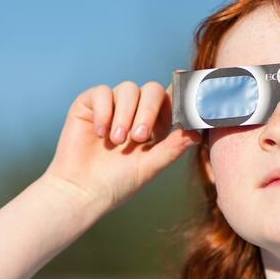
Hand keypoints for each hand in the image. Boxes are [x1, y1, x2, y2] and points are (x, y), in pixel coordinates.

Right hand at [40, 80, 201, 212]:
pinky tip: (99, 134)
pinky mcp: (89, 104)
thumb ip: (173, 147)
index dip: (180, 92)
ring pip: (128, 89)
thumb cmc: (117, 183)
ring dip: (124, 116)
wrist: (81, 190)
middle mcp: (135, 111)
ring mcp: (112, 106)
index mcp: (154, 125)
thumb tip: (198, 132)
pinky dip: (104, 112)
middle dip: (148, 111)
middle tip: (138, 137)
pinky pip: (102, 92)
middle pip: (151, 90)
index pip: (171, 100)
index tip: (186, 87)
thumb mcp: (150, 166)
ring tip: (116, 142)